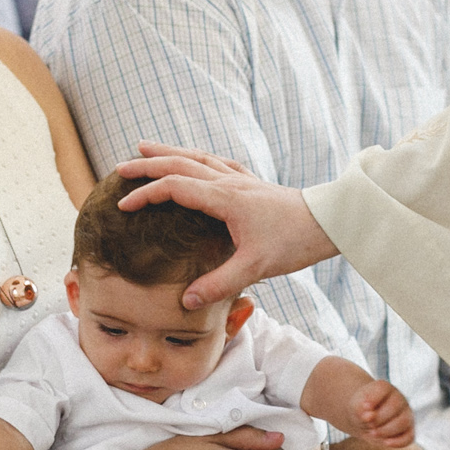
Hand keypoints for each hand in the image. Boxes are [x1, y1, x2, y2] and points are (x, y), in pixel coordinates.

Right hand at [114, 144, 336, 309]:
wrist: (330, 222)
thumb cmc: (294, 242)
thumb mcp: (256, 267)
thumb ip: (219, 283)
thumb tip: (185, 301)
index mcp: (225, 199)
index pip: (174, 187)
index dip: (145, 195)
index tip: (122, 206)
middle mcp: (229, 182)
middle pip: (180, 164)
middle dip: (147, 164)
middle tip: (119, 168)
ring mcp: (241, 179)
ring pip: (197, 158)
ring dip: (169, 153)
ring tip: (145, 148)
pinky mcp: (252, 184)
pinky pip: (217, 163)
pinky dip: (197, 158)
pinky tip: (195, 160)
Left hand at [350, 379, 413, 447]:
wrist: (364, 420)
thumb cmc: (360, 411)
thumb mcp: (355, 407)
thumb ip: (360, 409)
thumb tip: (369, 416)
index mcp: (385, 388)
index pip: (383, 389)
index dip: (373, 399)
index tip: (364, 407)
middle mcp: (399, 399)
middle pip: (395, 407)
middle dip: (378, 419)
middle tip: (368, 424)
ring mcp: (406, 414)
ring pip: (404, 422)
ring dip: (387, 430)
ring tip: (373, 433)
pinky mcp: (408, 430)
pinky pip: (409, 437)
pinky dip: (399, 441)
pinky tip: (385, 443)